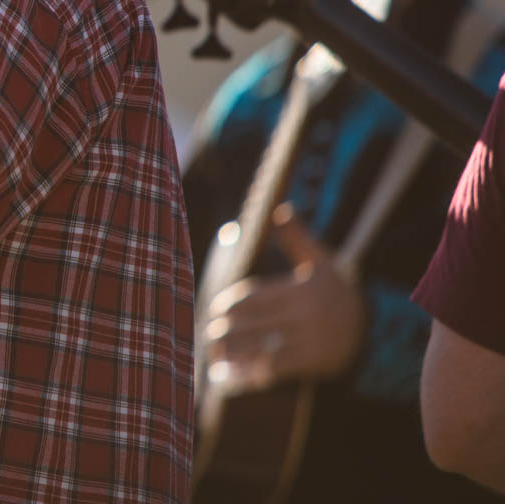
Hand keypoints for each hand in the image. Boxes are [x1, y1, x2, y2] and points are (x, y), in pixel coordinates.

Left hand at [203, 206, 366, 391]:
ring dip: (232, 353)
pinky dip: (250, 373)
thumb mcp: (322, 262)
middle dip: (225, 329)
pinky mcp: (312, 364)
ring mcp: (309, 342)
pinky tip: (232, 375)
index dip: (230, 304)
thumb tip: (280, 210)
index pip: (254, 297)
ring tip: (212, 353)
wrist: (377, 330)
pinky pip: (274, 369)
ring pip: (259, 348)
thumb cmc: (339, 292)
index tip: (215, 309)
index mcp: (301, 290)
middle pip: (252, 324)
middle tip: (207, 332)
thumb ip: (298, 238)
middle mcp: (304, 317)